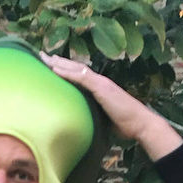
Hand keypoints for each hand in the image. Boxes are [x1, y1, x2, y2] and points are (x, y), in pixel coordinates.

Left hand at [40, 53, 181, 160]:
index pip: (80, 75)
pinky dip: (68, 72)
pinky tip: (55, 68)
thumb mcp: (104, 119)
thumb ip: (94, 116)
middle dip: (59, 62)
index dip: (66, 70)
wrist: (139, 123)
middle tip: (43, 56)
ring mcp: (101, 83)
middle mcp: (99, 82)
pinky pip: (81, 77)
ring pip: (77, 69)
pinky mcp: (101, 88)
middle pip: (76, 68)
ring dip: (60, 63)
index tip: (52, 67)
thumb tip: (82, 126)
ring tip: (45, 58)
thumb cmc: (124, 125)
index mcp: (100, 89)